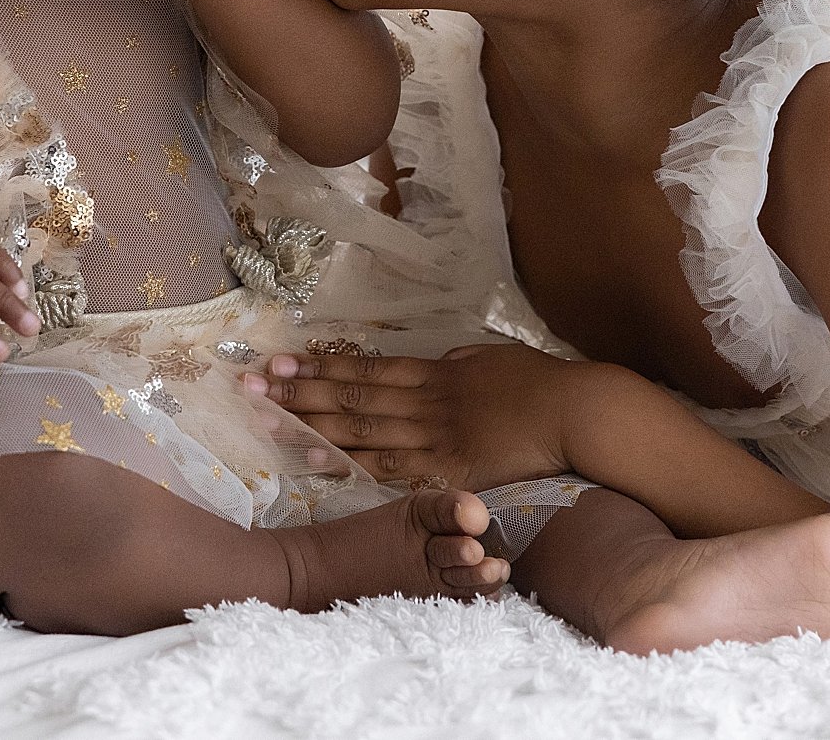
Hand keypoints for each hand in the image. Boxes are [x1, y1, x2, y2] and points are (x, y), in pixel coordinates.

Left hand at [245, 342, 587, 491]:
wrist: (576, 415)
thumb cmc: (541, 385)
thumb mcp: (492, 359)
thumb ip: (456, 364)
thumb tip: (435, 363)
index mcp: (436, 372)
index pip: (366, 367)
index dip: (320, 365)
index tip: (282, 359)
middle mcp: (425, 401)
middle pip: (351, 396)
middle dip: (298, 390)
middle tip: (252, 384)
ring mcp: (434, 436)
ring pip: (361, 429)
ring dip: (310, 423)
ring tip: (268, 417)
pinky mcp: (447, 471)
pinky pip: (390, 467)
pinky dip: (350, 463)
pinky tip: (315, 460)